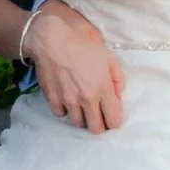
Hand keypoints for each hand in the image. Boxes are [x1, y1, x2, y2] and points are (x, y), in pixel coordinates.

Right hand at [22, 1, 124, 133]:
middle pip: (95, 129)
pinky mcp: (53, 99)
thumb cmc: (82, 45)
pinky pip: (61, 114)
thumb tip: (117, 96)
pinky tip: (66, 99)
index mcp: (103, 88)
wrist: (51, 40)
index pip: (113, 121)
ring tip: (81, 106)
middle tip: (97, 114)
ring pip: (78, 123)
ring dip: (81, 117)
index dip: (114, 121)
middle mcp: (87, 98)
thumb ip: (117, 79)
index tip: (111, 115)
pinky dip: (64, 110)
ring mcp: (68, 100)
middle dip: (99, 124)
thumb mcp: (108, 57)